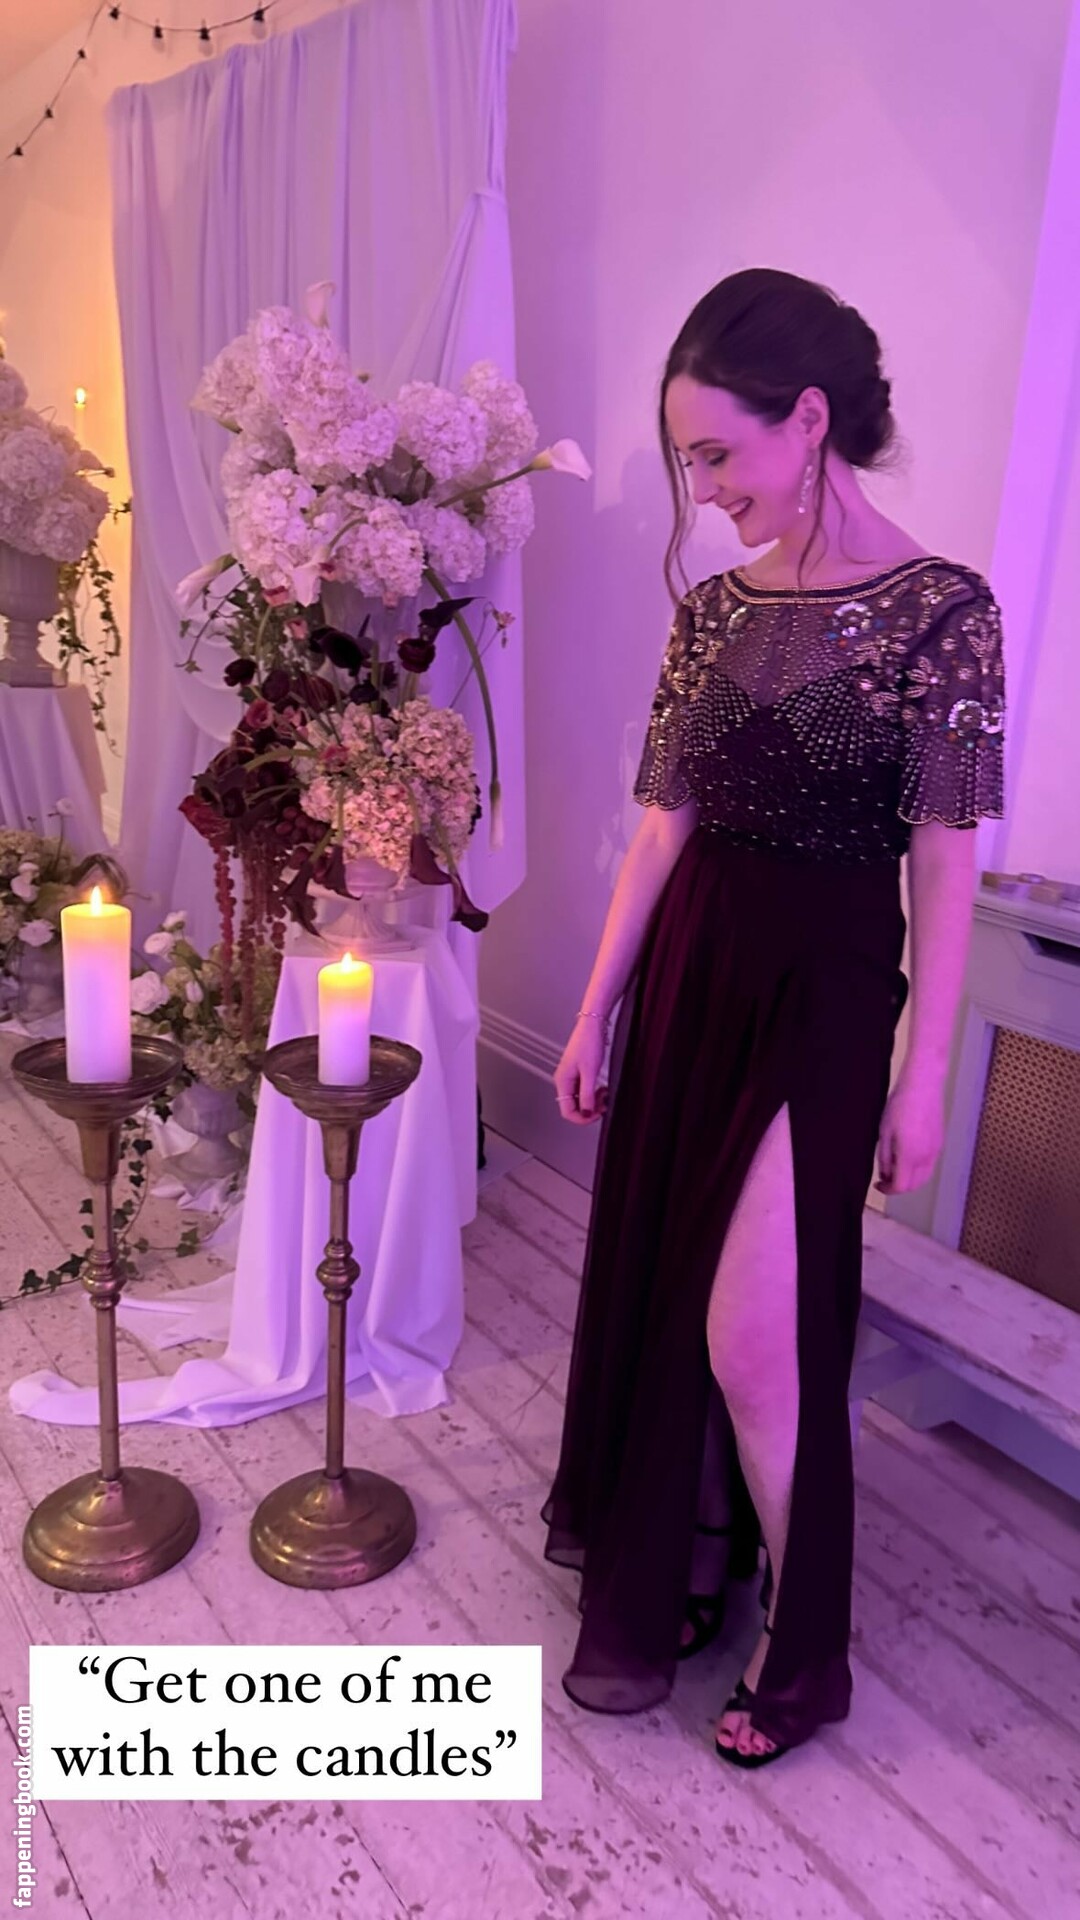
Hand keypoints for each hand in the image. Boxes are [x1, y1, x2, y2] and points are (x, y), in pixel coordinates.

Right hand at [553, 1017, 609, 1125]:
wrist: (593, 1025)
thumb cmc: (589, 1042)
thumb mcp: (590, 1072)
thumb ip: (587, 1095)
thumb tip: (586, 1113)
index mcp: (562, 1081)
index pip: (567, 1111)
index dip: (582, 1118)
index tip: (596, 1115)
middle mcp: (564, 1080)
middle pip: (574, 1107)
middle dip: (590, 1109)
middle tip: (603, 1104)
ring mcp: (571, 1077)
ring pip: (580, 1100)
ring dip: (593, 1101)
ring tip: (604, 1094)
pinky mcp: (579, 1073)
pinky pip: (584, 1091)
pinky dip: (594, 1093)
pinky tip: (601, 1089)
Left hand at [875, 1068, 944, 1194]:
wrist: (923, 1085)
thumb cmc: (901, 1104)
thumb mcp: (884, 1131)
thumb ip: (883, 1156)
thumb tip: (885, 1173)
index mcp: (910, 1155)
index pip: (901, 1186)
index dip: (888, 1189)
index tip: (878, 1184)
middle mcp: (926, 1156)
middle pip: (915, 1186)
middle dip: (899, 1186)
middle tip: (885, 1177)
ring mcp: (936, 1150)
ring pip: (924, 1177)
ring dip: (910, 1178)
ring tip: (895, 1166)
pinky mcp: (940, 1143)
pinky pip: (930, 1164)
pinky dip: (918, 1168)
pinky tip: (907, 1155)